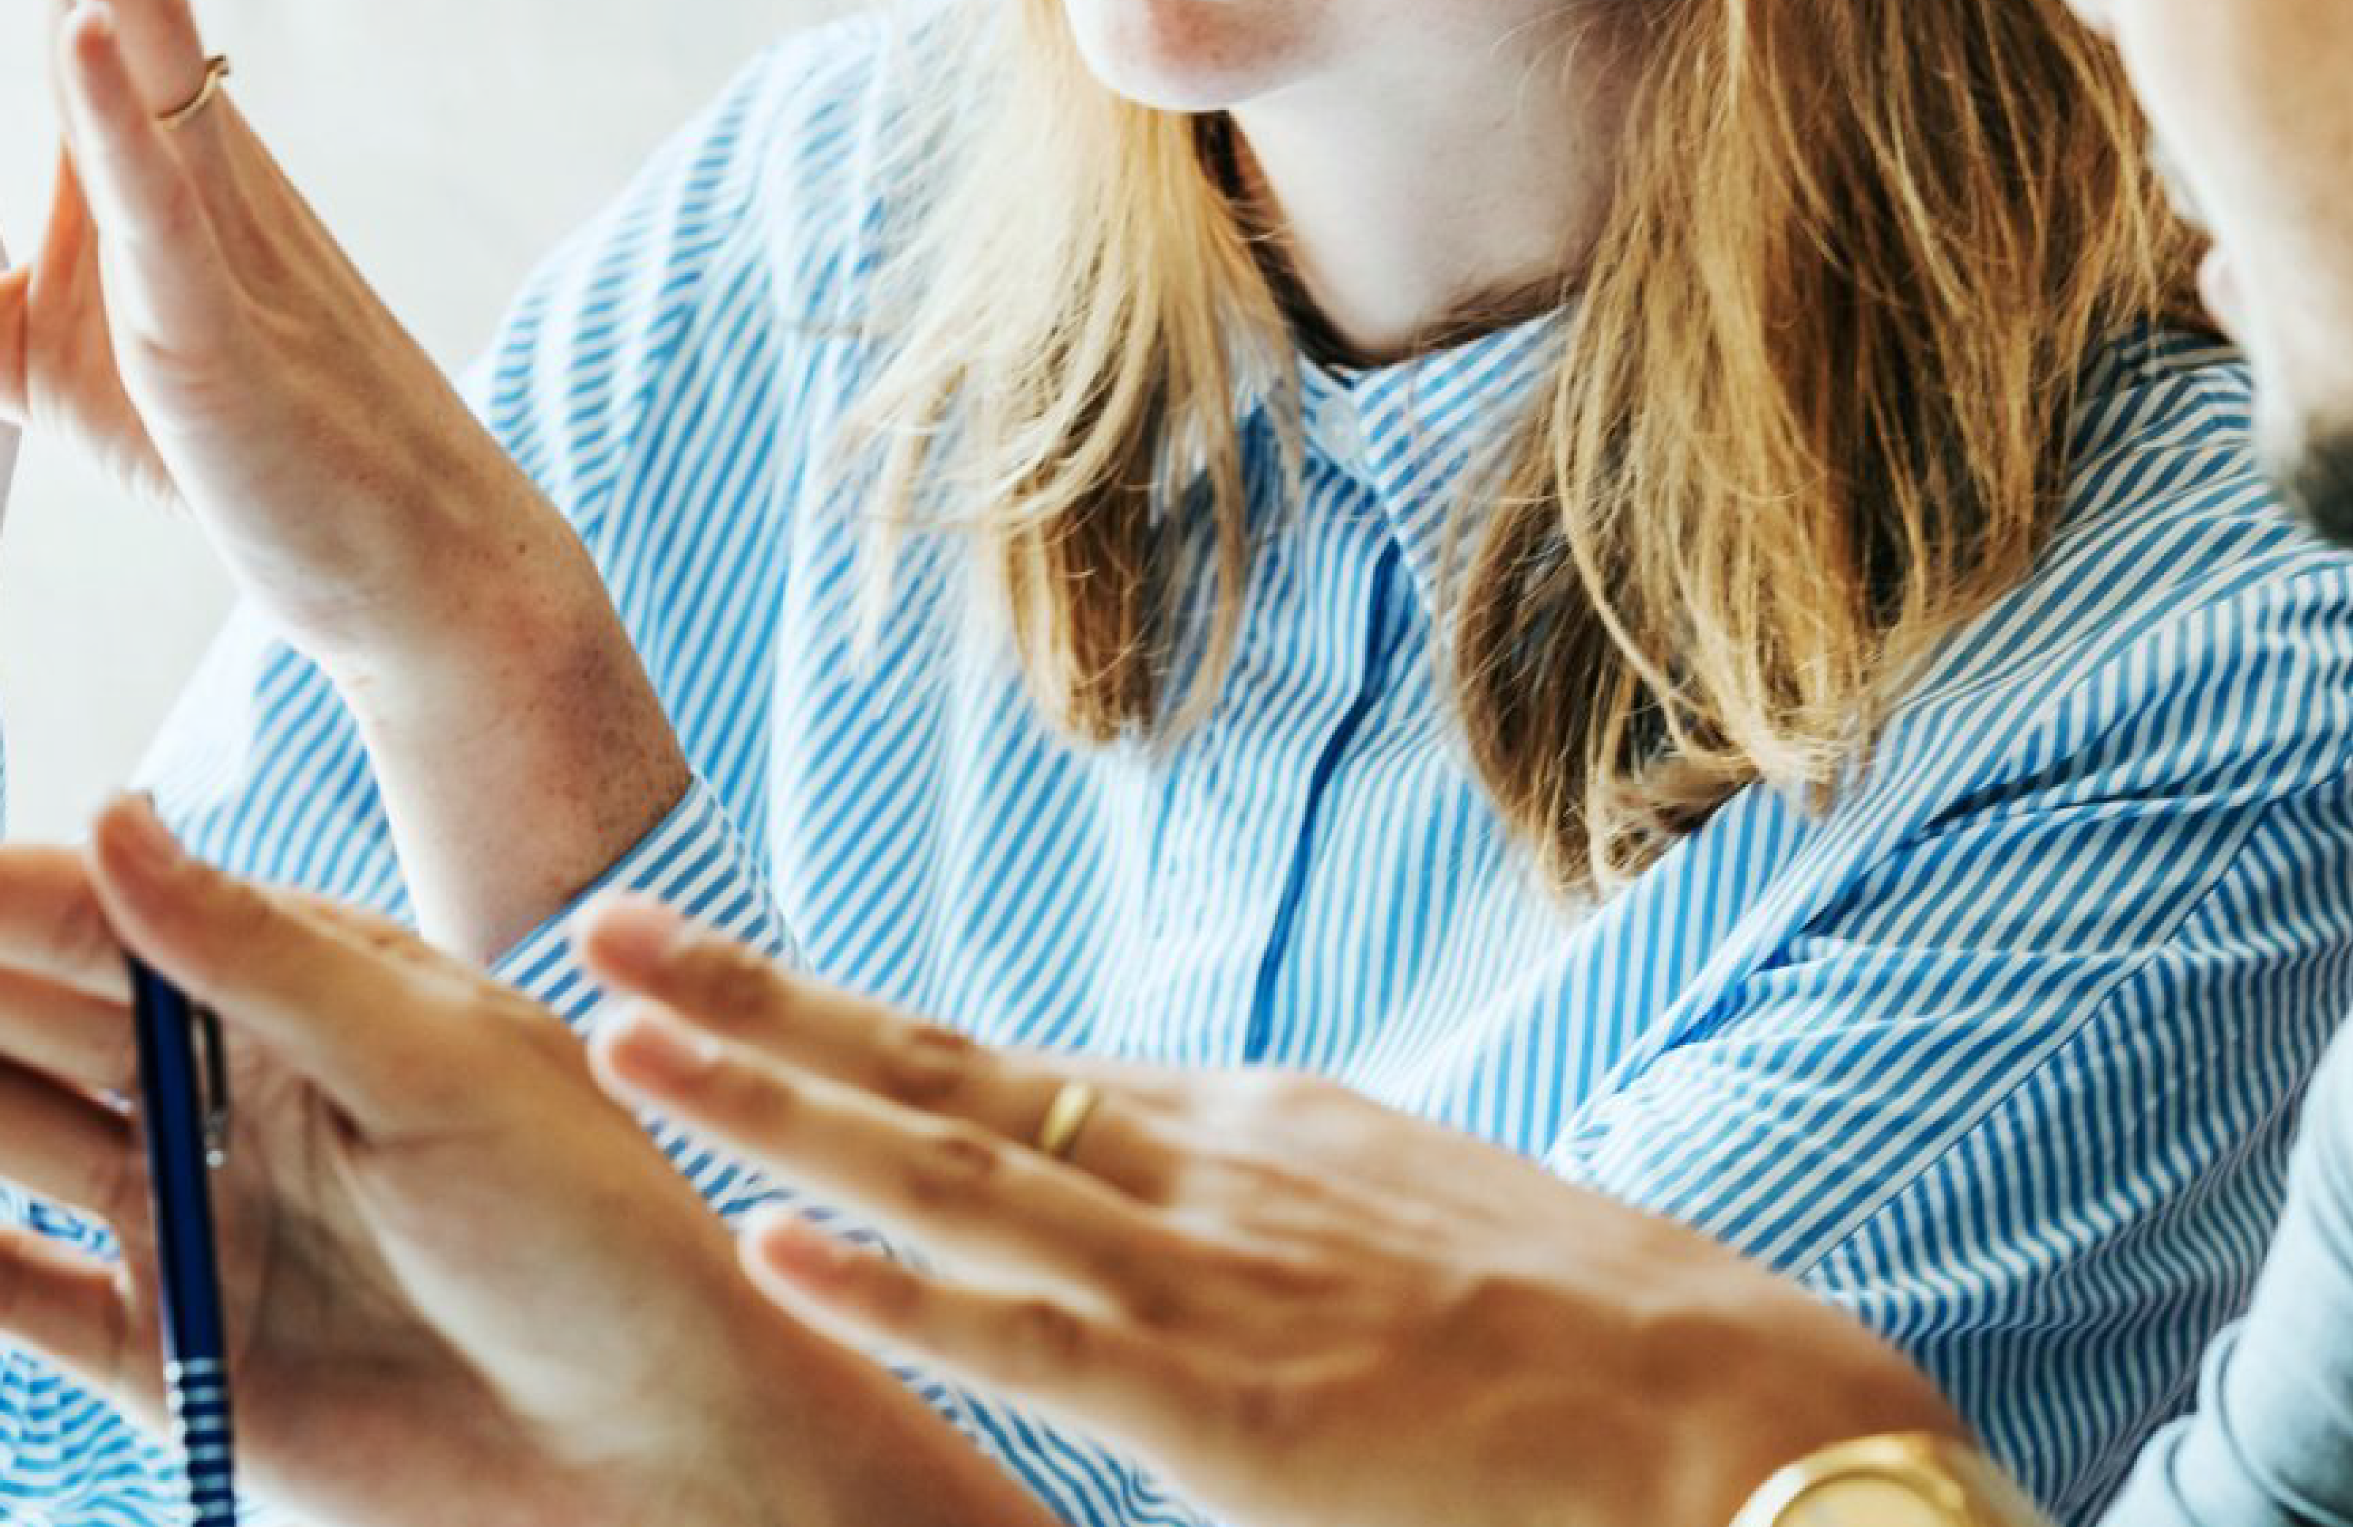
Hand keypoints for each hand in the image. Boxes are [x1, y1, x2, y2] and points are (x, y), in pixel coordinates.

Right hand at [0, 794, 1058, 1526]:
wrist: (674, 1450)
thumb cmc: (608, 1233)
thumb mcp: (450, 1069)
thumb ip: (264, 958)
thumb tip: (116, 818)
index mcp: (302, 979)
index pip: (74, 912)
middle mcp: (229, 1078)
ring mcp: (191, 1214)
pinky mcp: (178, 1355)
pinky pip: (4, 1287)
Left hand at [576, 898, 1975, 1526]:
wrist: (1755, 1420)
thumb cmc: (1598, 1362)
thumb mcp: (1409, 1251)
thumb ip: (1278, 1241)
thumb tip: (1192, 1258)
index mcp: (1244, 1135)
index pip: (990, 1069)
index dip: (833, 1022)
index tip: (705, 973)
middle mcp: (1208, 1170)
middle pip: (931, 1071)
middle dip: (753, 1005)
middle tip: (596, 931)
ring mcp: (1215, 1278)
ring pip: (944, 1170)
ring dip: (767, 1103)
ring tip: (619, 1039)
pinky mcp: (1234, 1407)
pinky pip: (1032, 1338)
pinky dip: (894, 1285)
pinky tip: (777, 1243)